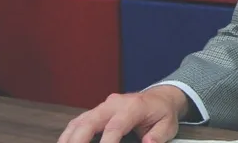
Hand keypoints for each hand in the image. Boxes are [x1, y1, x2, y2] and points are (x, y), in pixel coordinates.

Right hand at [57, 85, 188, 142]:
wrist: (159, 98)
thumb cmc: (162, 112)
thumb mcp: (168, 125)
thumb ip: (158, 136)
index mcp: (133, 106)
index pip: (115, 126)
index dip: (107, 142)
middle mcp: (115, 104)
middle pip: (90, 121)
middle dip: (79, 139)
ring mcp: (103, 106)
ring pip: (80, 121)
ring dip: (69, 138)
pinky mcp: (96, 111)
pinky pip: (78, 122)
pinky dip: (69, 134)